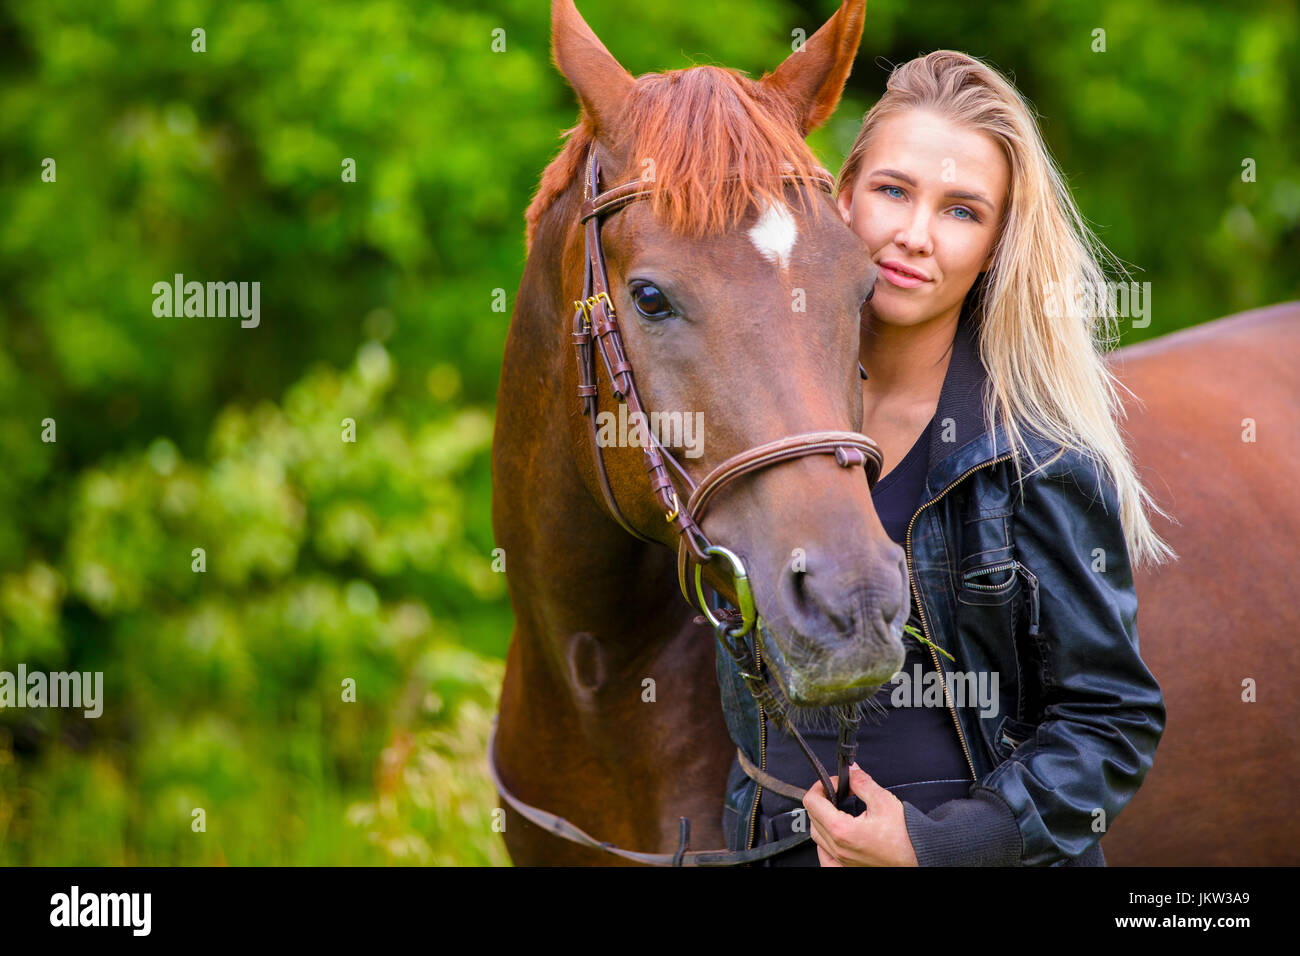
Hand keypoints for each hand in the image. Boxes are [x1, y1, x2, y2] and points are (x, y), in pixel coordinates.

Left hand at [802, 763, 919, 866]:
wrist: (919, 858)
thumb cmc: (905, 837)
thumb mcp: (883, 801)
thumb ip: (862, 783)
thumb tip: (851, 772)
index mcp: (842, 830)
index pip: (812, 802)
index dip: (822, 786)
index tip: (834, 783)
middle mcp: (837, 848)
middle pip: (812, 817)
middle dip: (823, 799)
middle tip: (839, 793)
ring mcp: (840, 860)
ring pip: (816, 836)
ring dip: (821, 819)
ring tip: (837, 811)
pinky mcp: (845, 868)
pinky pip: (824, 856)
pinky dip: (824, 843)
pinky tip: (834, 835)